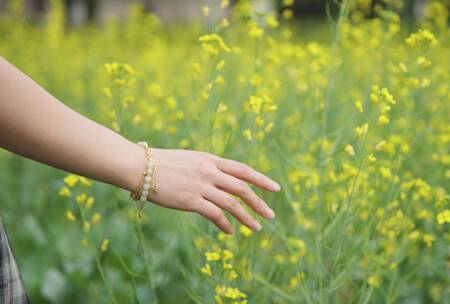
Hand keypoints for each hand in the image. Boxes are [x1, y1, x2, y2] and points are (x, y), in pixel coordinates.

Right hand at [134, 148, 280, 234]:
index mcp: (211, 160)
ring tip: (257, 228)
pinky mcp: (190, 200)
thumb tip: (222, 180)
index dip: (261, 179)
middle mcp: (209, 172)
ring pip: (232, 203)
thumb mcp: (191, 159)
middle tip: (271, 214)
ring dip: (247, 217)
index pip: (243, 170)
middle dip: (259, 202)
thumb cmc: (162, 163)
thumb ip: (208, 168)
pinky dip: (225, 224)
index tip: (275, 188)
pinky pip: (214, 215)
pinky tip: (230, 231)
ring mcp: (201, 186)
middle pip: (242, 188)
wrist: (140, 167)